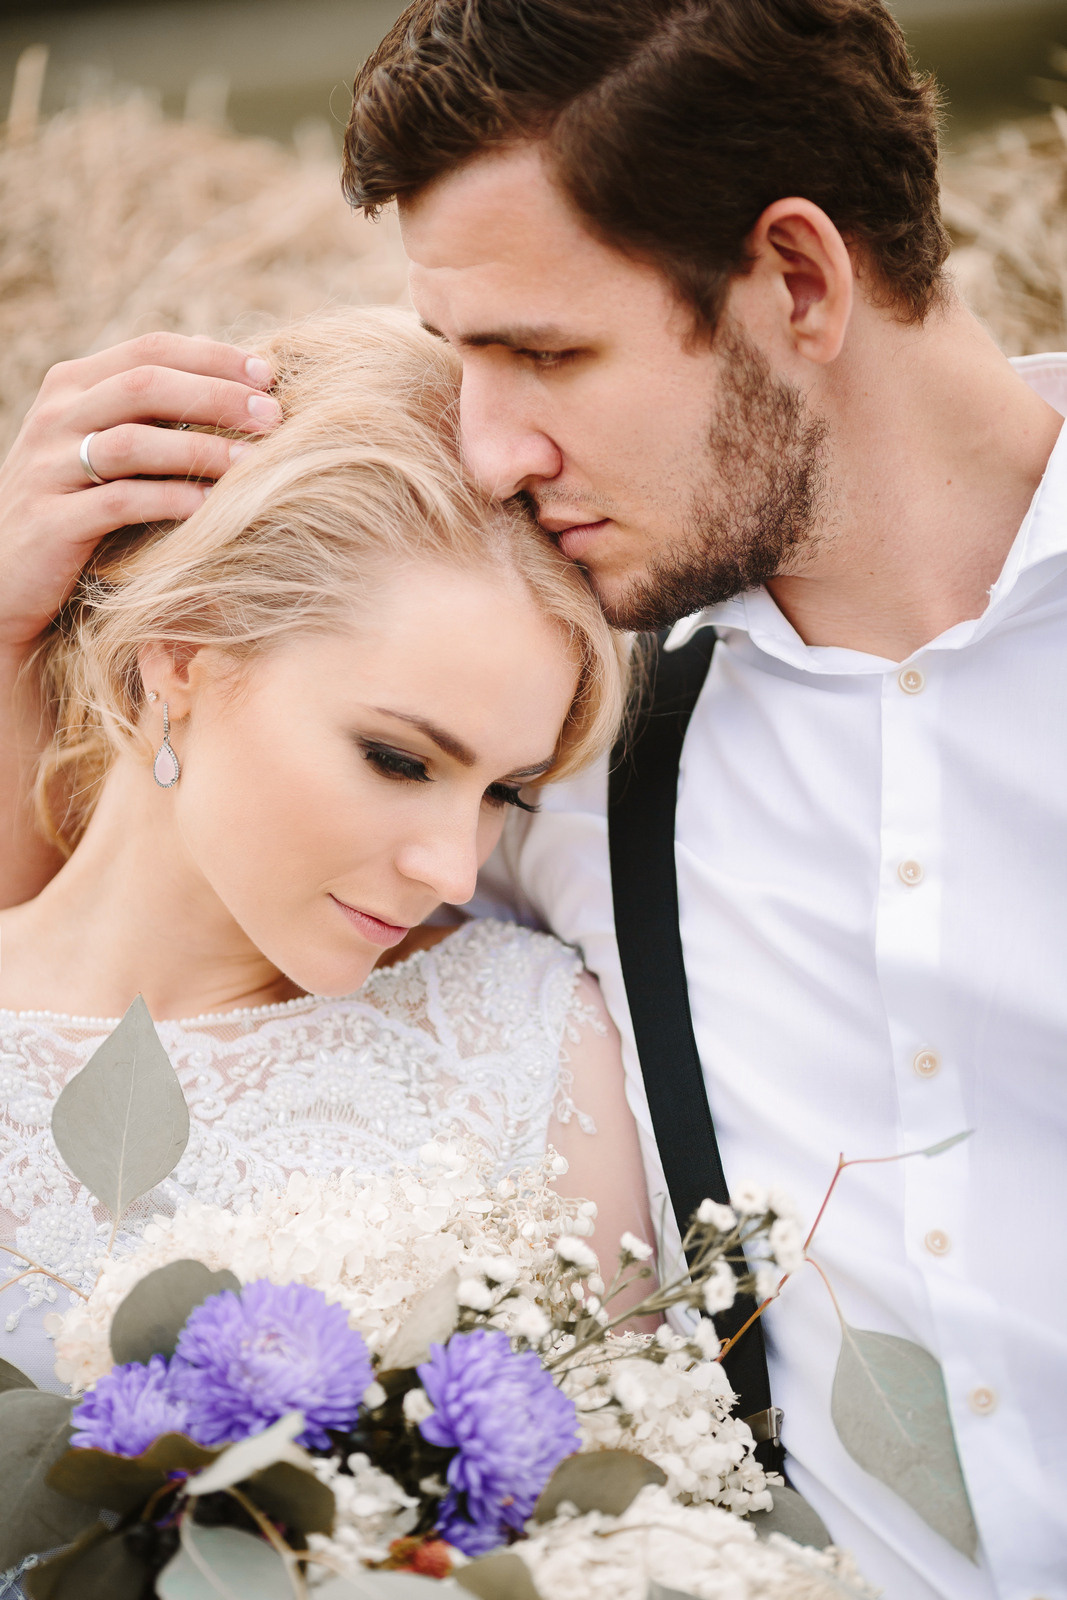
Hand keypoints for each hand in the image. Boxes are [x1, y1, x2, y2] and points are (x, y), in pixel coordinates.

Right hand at [0, 332, 281, 653]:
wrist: (8, 574)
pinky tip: (213, 508)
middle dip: (217, 396)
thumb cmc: (77, 504)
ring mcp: (49, 468)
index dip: (214, 358)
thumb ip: (151, 404)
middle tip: (274, 416)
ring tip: (255, 462)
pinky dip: (172, 500)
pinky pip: (121, 502)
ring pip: (133, 442)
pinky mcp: (52, 522)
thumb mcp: (106, 443)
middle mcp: (56, 417)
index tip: (269, 375)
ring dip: (201, 449)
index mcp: (72, 386)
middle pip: (145, 386)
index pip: (150, 350)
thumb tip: (220, 356)